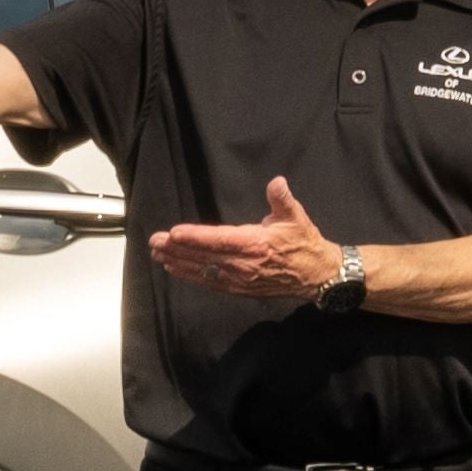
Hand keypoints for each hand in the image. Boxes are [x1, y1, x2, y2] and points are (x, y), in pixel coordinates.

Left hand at [151, 172, 346, 305]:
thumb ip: (282, 199)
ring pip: (203, 271)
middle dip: (178, 250)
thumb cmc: (304, 243)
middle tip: (155, 242)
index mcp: (256, 244)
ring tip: (158, 255)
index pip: (219, 240)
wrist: (316, 275)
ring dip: (179, 263)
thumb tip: (277, 182)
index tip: (174, 233)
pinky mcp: (239, 288)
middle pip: (205, 257)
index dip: (195, 237)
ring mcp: (240, 279)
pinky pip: (210, 282)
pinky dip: (191, 276)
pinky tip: (175, 270)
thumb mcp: (296, 217)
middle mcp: (244, 264)